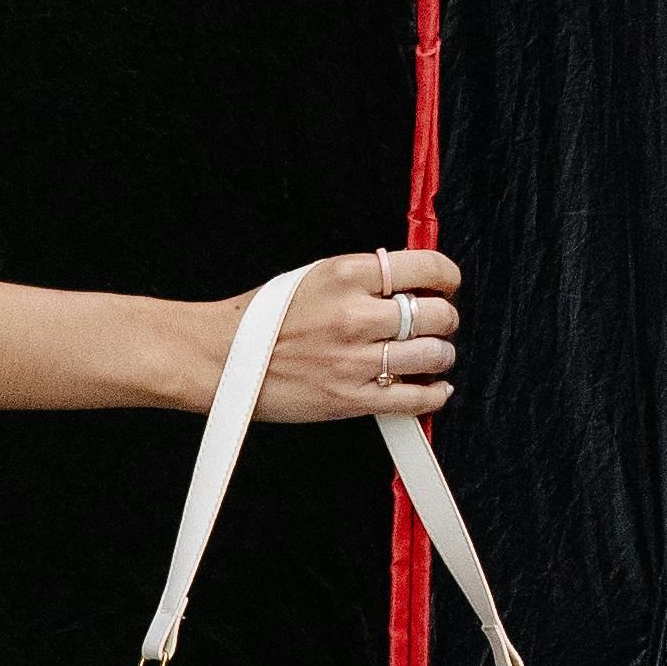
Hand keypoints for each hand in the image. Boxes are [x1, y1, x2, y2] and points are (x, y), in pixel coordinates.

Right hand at [250, 246, 462, 422]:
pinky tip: (435, 388)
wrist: (219, 358)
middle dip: (444, 318)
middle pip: (435, 314)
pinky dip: (435, 394)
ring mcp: (355, 359)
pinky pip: (415, 399)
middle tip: (438, 322)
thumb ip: (361, 278)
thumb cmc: (259, 319)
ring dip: (441, 355)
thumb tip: (407, 282)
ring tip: (433, 355)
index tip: (447, 284)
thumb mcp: (312, 276)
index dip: (446, 276)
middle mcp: (355, 315)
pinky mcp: (352, 398)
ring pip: (434, 355)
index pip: (424, 267)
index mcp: (346, 275)